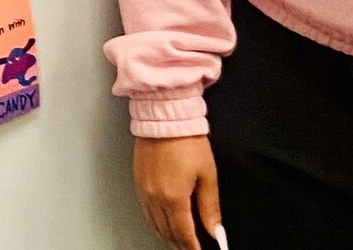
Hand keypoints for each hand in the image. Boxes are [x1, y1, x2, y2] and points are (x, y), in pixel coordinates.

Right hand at [133, 135, 222, 249]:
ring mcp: (144, 190)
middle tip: (189, 248)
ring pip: (154, 224)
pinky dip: (155, 221)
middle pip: (167, 232)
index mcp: (174, 197)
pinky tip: (162, 222)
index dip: (192, 247)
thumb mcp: (207, 174)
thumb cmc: (187, 141)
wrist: (164, 117)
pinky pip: (145, 211)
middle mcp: (156, 197)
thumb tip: (214, 229)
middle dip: (179, 244)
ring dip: (166, 235)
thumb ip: (210, 206)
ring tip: (178, 241)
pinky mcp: (138, 181)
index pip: (183, 234)